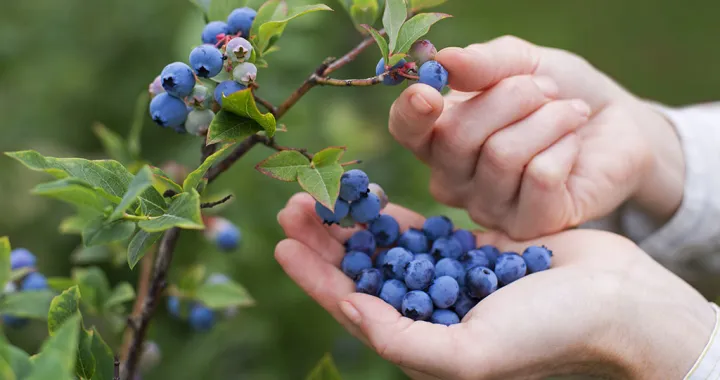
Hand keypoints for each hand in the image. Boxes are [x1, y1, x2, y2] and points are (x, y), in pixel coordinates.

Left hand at [275, 193, 713, 379]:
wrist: (614, 301)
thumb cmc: (547, 335)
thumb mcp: (470, 354)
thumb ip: (405, 340)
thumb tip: (351, 312)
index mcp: (422, 344)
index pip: (353, 308)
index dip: (315, 278)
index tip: (283, 245)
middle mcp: (428, 312)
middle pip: (362, 273)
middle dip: (325, 242)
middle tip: (294, 205)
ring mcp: (448, 279)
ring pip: (384, 248)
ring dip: (351, 223)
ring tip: (319, 193)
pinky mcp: (470, 250)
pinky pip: (420, 231)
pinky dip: (392, 215)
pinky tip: (368, 197)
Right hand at [389, 36, 683, 239]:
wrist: (616, 125)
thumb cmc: (558, 92)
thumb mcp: (522, 63)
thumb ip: (483, 63)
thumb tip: (443, 62)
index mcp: (439, 137)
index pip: (406, 131)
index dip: (411, 113)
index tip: (428, 92)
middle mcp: (454, 179)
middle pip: (457, 137)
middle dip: (511, 97)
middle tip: (546, 90)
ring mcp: (488, 208)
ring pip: (502, 155)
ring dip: (547, 119)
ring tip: (569, 113)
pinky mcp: (529, 225)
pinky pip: (539, 177)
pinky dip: (564, 147)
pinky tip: (573, 146)